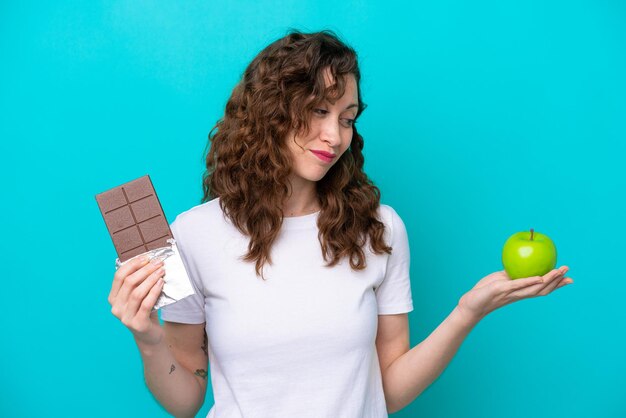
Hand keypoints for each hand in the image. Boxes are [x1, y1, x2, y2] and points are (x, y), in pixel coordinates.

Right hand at [108, 255, 166, 346]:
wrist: (150, 336)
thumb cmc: (145, 312)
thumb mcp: (139, 296)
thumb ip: (139, 283)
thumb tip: (150, 262)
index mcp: (113, 298)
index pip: (119, 276)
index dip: (132, 264)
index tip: (146, 257)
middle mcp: (116, 307)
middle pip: (129, 282)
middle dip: (145, 270)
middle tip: (158, 263)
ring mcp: (125, 317)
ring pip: (137, 292)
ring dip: (150, 279)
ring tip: (161, 271)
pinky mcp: (137, 324)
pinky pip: (146, 304)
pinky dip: (154, 291)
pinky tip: (161, 283)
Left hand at [457, 266, 573, 321]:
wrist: (471, 303)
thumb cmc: (485, 291)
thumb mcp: (501, 280)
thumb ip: (511, 274)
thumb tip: (520, 262)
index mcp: (520, 292)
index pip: (542, 288)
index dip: (556, 284)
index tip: (569, 278)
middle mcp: (519, 294)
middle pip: (543, 289)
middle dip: (557, 281)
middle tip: (569, 272)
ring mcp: (511, 293)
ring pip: (534, 288)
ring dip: (549, 280)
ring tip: (559, 271)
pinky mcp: (502, 290)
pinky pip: (517, 285)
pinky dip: (529, 281)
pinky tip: (540, 278)